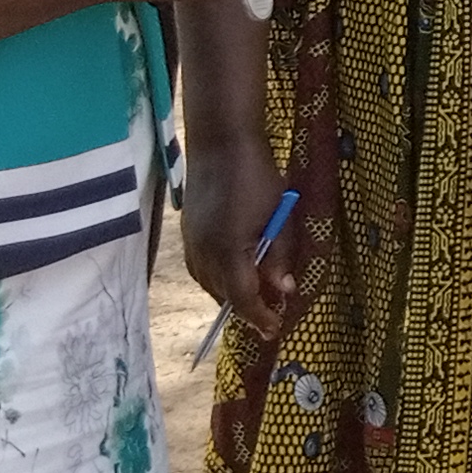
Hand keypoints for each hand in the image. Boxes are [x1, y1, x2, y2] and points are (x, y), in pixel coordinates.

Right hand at [181, 138, 306, 340]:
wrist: (221, 143)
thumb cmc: (257, 177)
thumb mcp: (279, 217)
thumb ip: (280, 256)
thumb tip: (284, 290)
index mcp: (228, 251)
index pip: (242, 299)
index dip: (259, 317)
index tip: (275, 329)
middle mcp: (203, 252)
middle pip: (222, 294)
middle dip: (245, 309)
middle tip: (270, 316)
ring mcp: (191, 242)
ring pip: (208, 283)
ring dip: (230, 294)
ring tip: (254, 298)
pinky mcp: (187, 232)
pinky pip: (200, 268)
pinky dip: (216, 278)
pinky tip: (234, 273)